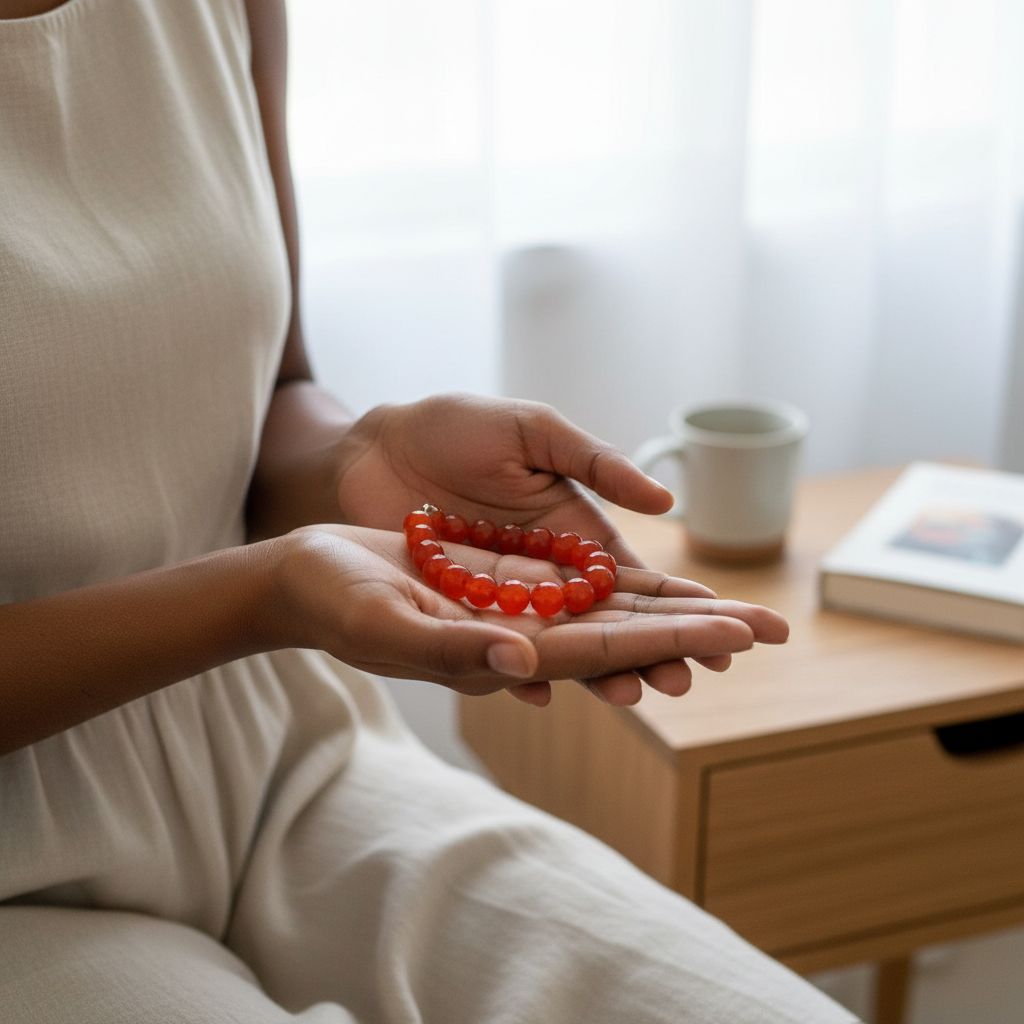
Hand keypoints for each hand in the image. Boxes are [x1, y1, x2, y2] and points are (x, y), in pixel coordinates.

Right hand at [270, 525, 787, 702]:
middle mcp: (524, 637)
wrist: (310, 577)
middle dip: (699, 630)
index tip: (740, 636)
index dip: (676, 640)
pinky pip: (574, 582)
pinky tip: (657, 582)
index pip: (610, 649)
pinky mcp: (503, 580)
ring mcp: (516, 609)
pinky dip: (622, 582)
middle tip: (775, 626)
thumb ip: (459, 647)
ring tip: (731, 609)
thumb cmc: (339, 604)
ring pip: (610, 608)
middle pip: (628, 632)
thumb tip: (529, 663)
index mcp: (508, 653)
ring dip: (671, 607)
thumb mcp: (392, 624)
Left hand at [330, 394, 784, 702]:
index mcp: (573, 530)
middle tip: (687, 681)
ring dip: (597, 672)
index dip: (680, 606)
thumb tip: (667, 505)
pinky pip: (494, 651)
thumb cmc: (455, 426)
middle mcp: (547, 571)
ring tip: (631, 696)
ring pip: (561, 645)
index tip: (728, 633)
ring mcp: (503, 597)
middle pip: (609, 622)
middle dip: (652, 651)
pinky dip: (515, 672)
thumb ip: (594, 463)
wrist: (370, 448)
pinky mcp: (458, 613)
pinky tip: (538, 693)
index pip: (637, 578)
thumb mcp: (531, 431)